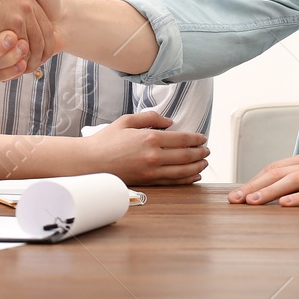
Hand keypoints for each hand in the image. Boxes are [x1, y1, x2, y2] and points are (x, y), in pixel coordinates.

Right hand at [86, 110, 208, 185]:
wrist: (91, 162)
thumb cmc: (107, 140)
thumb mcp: (127, 121)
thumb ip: (150, 117)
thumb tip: (169, 122)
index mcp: (150, 138)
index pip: (182, 139)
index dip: (196, 138)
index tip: (203, 138)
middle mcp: (154, 156)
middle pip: (186, 155)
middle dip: (200, 153)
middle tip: (207, 150)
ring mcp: (152, 171)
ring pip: (183, 171)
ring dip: (197, 166)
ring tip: (204, 162)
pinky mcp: (148, 182)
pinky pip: (173, 182)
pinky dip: (187, 179)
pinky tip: (194, 176)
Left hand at [229, 146, 298, 206]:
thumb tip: (287, 184)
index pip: (275, 167)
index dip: (255, 179)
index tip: (239, 191)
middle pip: (277, 173)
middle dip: (253, 186)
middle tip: (234, 200)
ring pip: (291, 181)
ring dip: (269, 192)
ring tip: (252, 202)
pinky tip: (286, 205)